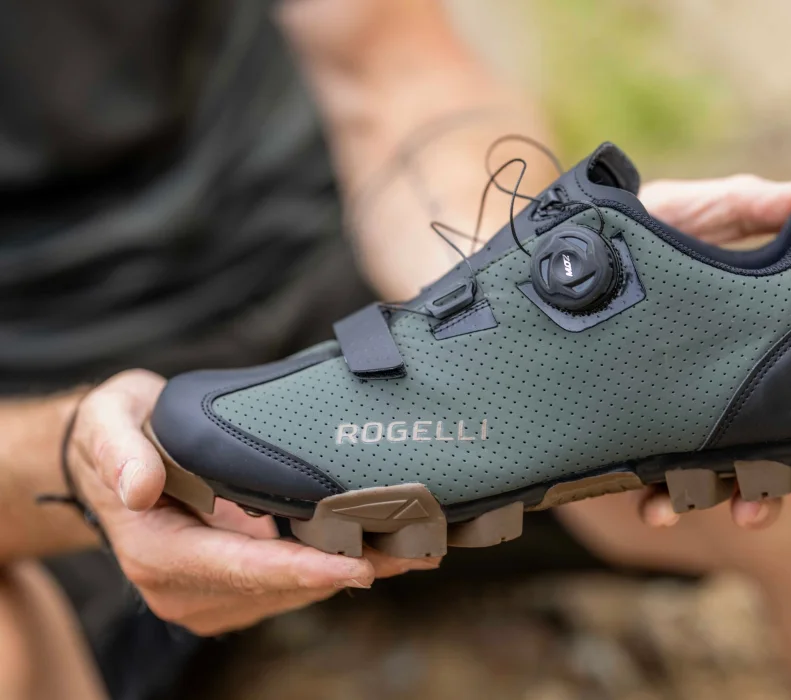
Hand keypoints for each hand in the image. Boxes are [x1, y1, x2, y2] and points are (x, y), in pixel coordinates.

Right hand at [67, 370, 437, 635]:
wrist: (108, 459)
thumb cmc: (116, 434)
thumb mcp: (108, 422)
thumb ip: (120, 451)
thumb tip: (139, 487)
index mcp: (157, 552)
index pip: (239, 566)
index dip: (301, 569)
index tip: (358, 566)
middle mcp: (182, 588)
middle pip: (280, 585)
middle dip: (349, 567)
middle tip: (416, 548)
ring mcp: (207, 596)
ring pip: (294, 591)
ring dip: (352, 569)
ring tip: (413, 545)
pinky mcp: (229, 591)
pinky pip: (289, 585)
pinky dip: (332, 566)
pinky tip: (377, 546)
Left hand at [636, 176, 790, 529]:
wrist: (564, 252)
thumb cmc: (646, 223)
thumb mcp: (704, 208)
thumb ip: (756, 205)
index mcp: (769, 331)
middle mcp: (737, 379)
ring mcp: (690, 413)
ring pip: (736, 471)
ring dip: (754, 497)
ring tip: (750, 511)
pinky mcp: (640, 434)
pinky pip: (657, 480)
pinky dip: (663, 501)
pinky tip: (658, 509)